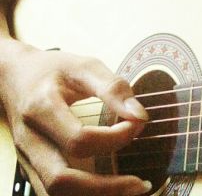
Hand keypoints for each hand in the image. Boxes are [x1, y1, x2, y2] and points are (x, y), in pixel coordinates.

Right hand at [0, 40, 150, 195]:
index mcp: (41, 109)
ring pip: (55, 194)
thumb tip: (139, 115)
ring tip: (130, 190)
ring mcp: (27, 159)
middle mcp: (30, 141)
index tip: (137, 125)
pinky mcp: (32, 168)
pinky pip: (54, 193)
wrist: (13, 77)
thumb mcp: (84, 66)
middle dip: (104, 188)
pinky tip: (109, 189)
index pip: (78, 139)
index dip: (114, 138)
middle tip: (141, 183)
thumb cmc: (52, 70)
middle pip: (60, 180)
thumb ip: (113, 88)